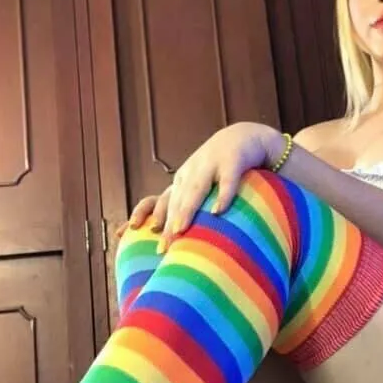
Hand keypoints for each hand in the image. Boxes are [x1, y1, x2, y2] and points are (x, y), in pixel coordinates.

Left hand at [117, 123, 284, 252]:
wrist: (246, 134)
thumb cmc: (222, 165)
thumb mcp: (203, 182)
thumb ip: (191, 204)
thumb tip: (177, 237)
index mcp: (183, 178)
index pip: (163, 199)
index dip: (149, 215)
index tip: (136, 233)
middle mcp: (192, 171)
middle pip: (177, 199)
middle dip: (167, 223)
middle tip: (161, 248)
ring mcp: (212, 164)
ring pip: (196, 189)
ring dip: (187, 209)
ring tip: (178, 230)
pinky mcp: (234, 160)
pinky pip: (228, 180)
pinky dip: (223, 195)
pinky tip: (218, 211)